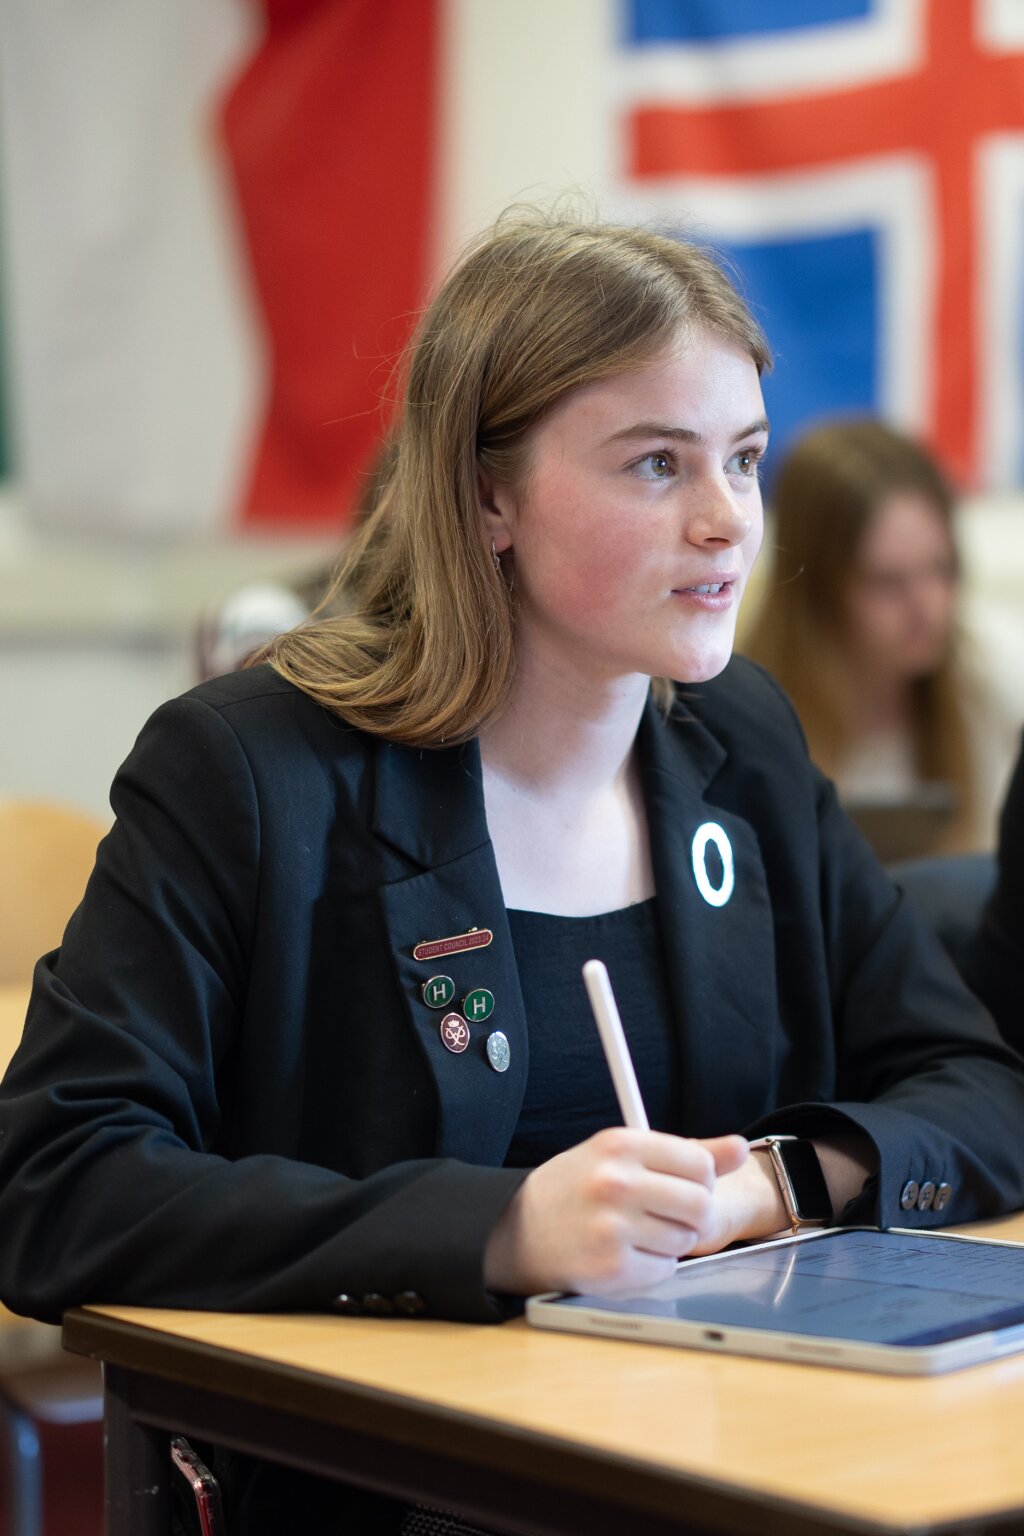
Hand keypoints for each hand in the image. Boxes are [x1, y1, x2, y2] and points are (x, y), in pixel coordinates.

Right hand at [483, 1128, 748, 1296]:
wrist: (516, 1230)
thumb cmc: (575, 1188)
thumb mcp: (621, 1155)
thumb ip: (686, 1151)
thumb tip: (741, 1148)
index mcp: (620, 1144)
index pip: (699, 1163)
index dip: (698, 1179)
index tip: (679, 1185)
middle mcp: (616, 1182)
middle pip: (700, 1203)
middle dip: (691, 1214)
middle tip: (664, 1214)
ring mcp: (613, 1227)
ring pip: (685, 1240)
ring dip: (669, 1242)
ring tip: (635, 1232)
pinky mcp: (611, 1267)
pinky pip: (664, 1270)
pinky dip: (651, 1267)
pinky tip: (623, 1254)